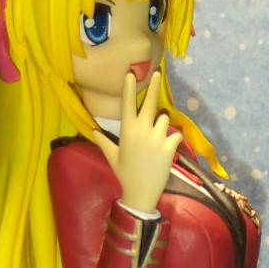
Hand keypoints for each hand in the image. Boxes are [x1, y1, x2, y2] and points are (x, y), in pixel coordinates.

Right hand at [93, 70, 180, 214]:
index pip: (128, 104)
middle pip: (150, 103)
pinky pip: (175, 134)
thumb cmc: (125, 175)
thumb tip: (93, 132)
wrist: (140, 194)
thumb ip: (104, 142)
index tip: (131, 73)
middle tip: (158, 73)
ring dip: (162, 124)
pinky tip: (168, 148)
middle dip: (154, 86)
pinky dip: (173, 139)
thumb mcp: (113, 157)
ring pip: (164, 118)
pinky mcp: (169, 147)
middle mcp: (142, 131)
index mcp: (127, 131)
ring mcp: (156, 138)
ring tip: (158, 137)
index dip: (129, 88)